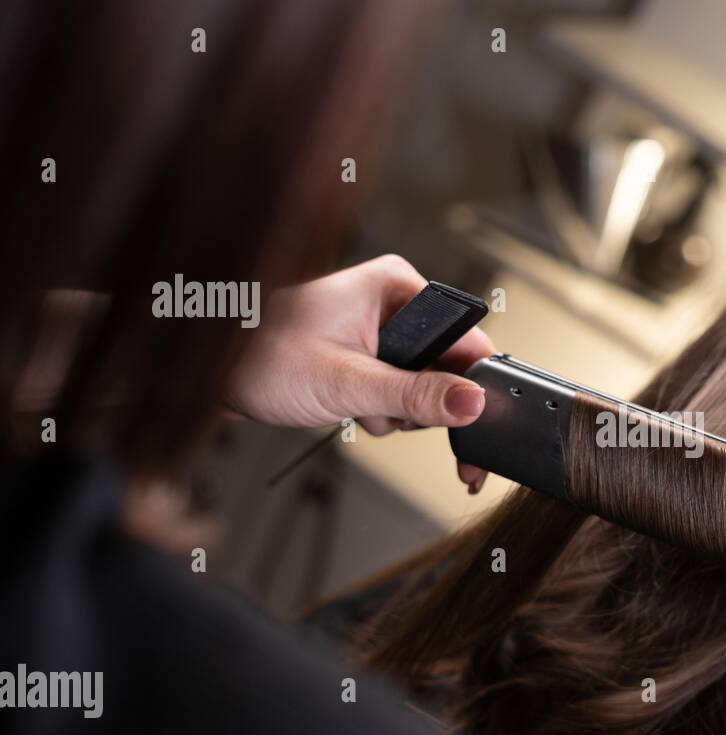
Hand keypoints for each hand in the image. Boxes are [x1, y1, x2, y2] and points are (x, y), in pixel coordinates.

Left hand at [225, 255, 493, 491]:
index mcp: (398, 286)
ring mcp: (385, 330)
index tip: (472, 417)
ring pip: (426, 385)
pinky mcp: (372, 354)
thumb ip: (416, 395)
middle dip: (424, 401)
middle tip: (387, 408)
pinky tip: (351, 407)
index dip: (473, 382)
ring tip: (357, 404)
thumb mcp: (348, 381)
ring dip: (397, 409)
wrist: (212, 373)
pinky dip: (381, 410)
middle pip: (449, 366)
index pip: (466, 336)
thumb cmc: (261, 356)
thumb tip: (472, 402)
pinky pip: (402, 391)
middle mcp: (396, 302)